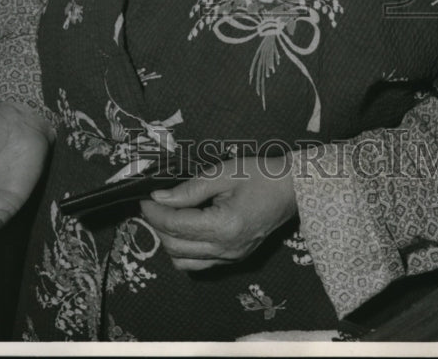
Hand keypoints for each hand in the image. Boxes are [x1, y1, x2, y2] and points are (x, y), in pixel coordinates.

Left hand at [139, 155, 297, 270]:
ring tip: (169, 215)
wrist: (292, 189)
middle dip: (157, 225)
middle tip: (154, 203)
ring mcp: (231, 257)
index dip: (154, 212)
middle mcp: (226, 249)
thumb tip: (160, 197)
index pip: (175, 225)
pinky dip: (184, 250)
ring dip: (169, 240)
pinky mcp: (234, 258)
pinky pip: (199, 264)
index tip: (144, 197)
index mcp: (224, 226)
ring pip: (183, 261)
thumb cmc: (260, 175)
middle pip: (174, 246)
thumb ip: (190, 188)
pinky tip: (186, 228)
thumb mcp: (223, 173)